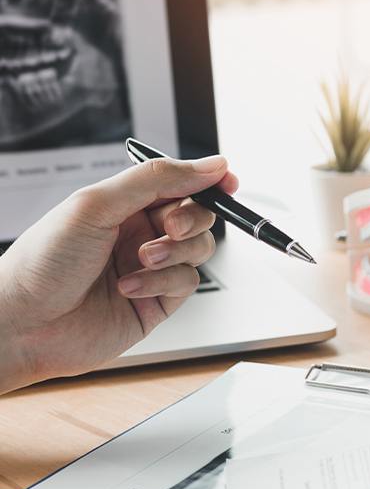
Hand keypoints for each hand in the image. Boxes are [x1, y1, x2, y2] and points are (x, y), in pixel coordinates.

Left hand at [0, 155, 236, 392]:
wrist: (22, 324)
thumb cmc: (42, 261)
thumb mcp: (97, 204)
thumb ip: (157, 180)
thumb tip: (210, 164)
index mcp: (125, 203)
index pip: (179, 183)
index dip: (207, 180)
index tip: (227, 180)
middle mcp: (140, 233)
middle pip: (197, 214)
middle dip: (191, 218)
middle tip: (168, 227)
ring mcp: (151, 268)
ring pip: (199, 248)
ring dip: (175, 252)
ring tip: (142, 260)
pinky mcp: (157, 302)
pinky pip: (187, 283)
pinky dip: (163, 282)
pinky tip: (128, 287)